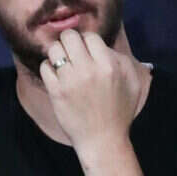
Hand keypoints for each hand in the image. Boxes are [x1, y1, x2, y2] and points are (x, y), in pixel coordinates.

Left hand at [39, 30, 143, 150]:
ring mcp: (70, 80)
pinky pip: (45, 67)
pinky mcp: (56, 91)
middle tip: (72, 53)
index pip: (90, 36)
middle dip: (69, 42)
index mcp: (109, 65)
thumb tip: (101, 46)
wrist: (103, 139)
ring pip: (54, 49)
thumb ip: (120, 59)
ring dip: (58, 54)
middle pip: (69, 36)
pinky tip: (57, 76)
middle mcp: (88, 69)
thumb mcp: (132, 81)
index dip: (87, 42)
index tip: (87, 52)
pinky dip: (49, 68)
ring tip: (63, 64)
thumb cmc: (120, 110)